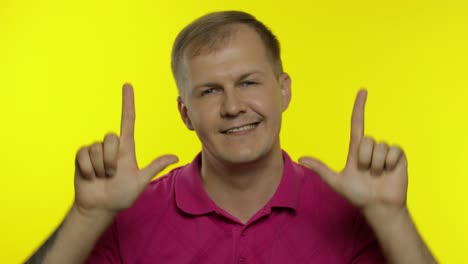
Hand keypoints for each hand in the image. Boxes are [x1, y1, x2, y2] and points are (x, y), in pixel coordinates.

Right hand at [73, 83, 177, 216]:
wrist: (99, 207)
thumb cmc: (121, 196)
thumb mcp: (140, 181)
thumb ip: (154, 167)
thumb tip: (176, 157)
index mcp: (126, 148)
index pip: (128, 121)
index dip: (128, 103)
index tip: (127, 85)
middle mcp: (111, 146)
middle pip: (111, 137)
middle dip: (111, 159)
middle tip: (112, 174)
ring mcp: (95, 151)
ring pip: (97, 148)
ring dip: (100, 167)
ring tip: (101, 177)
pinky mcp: (81, 156)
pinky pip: (84, 154)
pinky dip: (88, 169)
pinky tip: (90, 177)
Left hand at [299, 90, 407, 217]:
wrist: (378, 206)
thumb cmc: (358, 194)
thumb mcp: (336, 181)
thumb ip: (320, 169)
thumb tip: (300, 158)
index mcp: (356, 149)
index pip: (357, 123)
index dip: (359, 107)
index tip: (362, 91)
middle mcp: (370, 147)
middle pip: (366, 139)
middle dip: (364, 158)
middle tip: (366, 172)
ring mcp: (385, 151)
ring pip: (379, 147)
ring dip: (376, 164)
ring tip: (377, 175)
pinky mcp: (398, 157)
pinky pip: (393, 151)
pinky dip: (389, 163)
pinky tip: (389, 172)